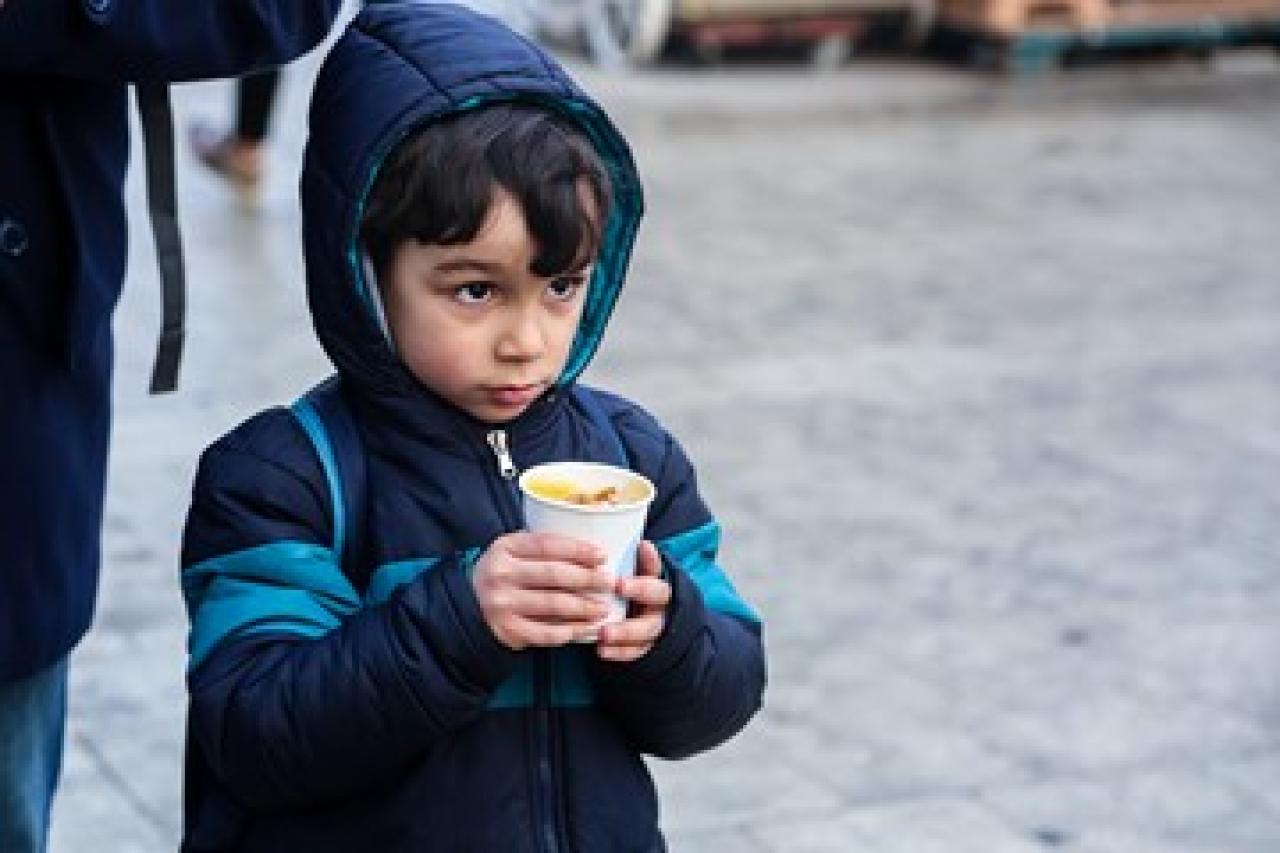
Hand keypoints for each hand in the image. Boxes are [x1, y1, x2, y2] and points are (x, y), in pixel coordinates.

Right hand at [472, 531, 613, 650]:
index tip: (601, 555)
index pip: (548, 545)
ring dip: (585, 607)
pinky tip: (585, 629)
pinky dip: (569, 631)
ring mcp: (503, 604)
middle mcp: (501, 574)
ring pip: (554, 605)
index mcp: (505, 548)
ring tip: (603, 608)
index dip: (578, 550)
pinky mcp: (508, 630)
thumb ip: (541, 548)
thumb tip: (590, 553)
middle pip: (554, 575)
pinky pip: (546, 633)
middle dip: (588, 579)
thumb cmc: (503, 575)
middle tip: (610, 582)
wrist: (467, 607)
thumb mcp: (512, 552)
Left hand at [596, 540, 669, 662]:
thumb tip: (604, 534)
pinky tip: (602, 650)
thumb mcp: (632, 576)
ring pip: (646, 629)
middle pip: (657, 595)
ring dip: (624, 631)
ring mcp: (656, 626)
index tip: (642, 546)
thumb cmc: (631, 593)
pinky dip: (619, 652)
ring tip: (603, 633)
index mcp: (656, 580)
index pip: (658, 566)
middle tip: (619, 585)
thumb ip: (624, 562)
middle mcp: (661, 602)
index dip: (651, 558)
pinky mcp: (647, 647)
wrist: (652, 624)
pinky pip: (636, 652)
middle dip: (639, 590)